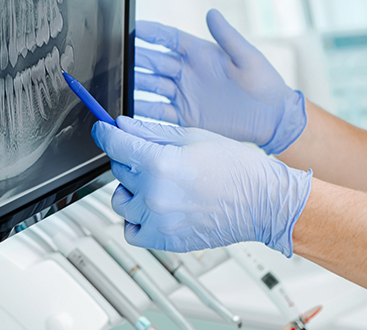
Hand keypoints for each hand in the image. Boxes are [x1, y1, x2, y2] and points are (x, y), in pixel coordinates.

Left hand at [92, 117, 311, 255]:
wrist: (263, 202)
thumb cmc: (236, 167)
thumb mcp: (191, 136)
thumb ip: (150, 132)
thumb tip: (122, 126)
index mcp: (160, 163)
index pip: (115, 145)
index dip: (105, 133)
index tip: (102, 129)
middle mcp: (154, 194)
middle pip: (119, 170)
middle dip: (130, 158)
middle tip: (154, 155)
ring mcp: (158, 220)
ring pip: (120, 199)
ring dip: (131, 189)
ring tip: (157, 183)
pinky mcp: (165, 240)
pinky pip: (131, 230)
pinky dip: (136, 218)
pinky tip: (154, 206)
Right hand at [135, 10, 305, 154]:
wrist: (272, 120)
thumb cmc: (265, 85)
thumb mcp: (247, 58)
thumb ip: (228, 37)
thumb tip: (212, 13)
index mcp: (199, 54)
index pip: (168, 38)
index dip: (150, 33)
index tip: (132, 29)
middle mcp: (186, 72)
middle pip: (152, 62)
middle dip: (134, 59)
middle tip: (117, 59)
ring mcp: (182, 94)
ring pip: (150, 86)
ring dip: (134, 85)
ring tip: (118, 86)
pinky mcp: (184, 117)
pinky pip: (157, 113)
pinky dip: (142, 111)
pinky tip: (129, 110)